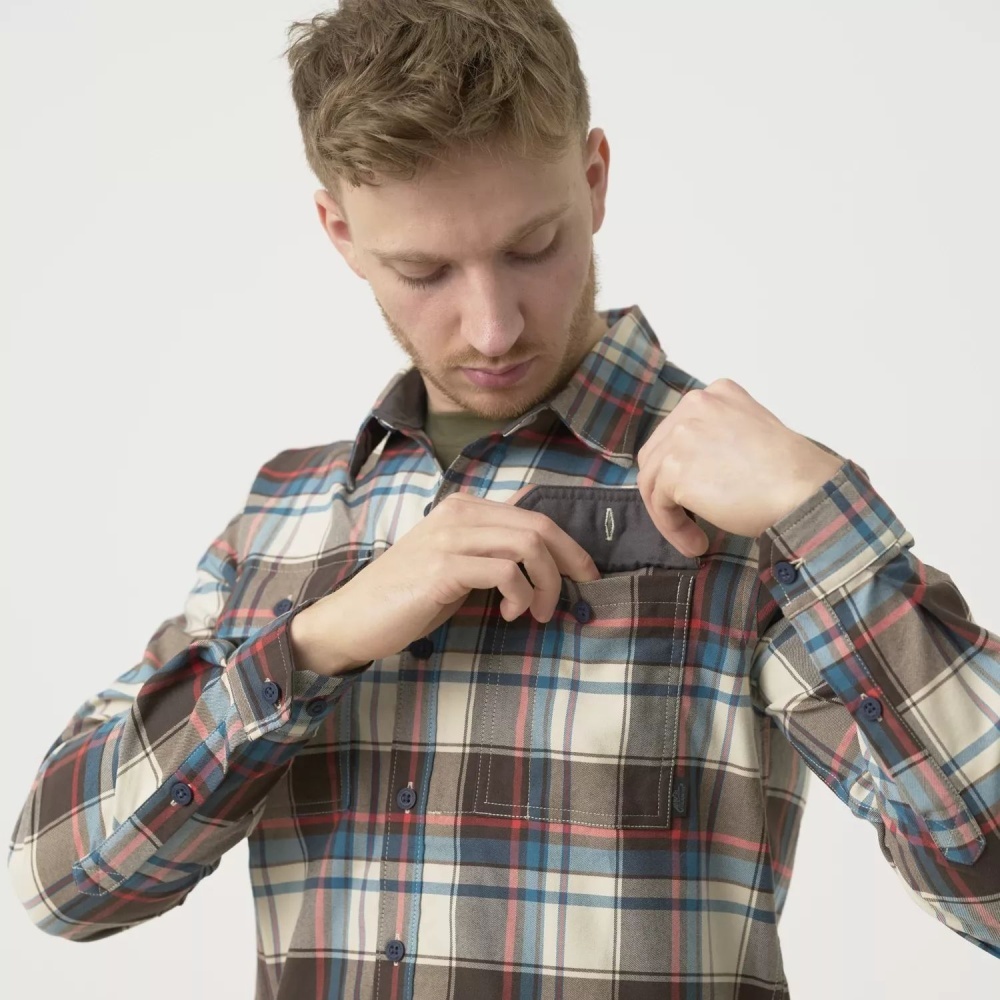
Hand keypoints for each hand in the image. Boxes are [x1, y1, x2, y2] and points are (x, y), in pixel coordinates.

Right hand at [290, 487, 600, 674]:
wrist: (354, 618)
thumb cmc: (408, 595)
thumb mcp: (455, 561)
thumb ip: (489, 544)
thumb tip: (536, 534)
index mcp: (464, 508)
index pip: (533, 514)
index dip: (570, 545)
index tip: (586, 575)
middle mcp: (458, 512)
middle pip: (538, 527)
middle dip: (570, 562)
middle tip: (578, 594)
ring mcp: (450, 537)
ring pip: (528, 545)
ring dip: (546, 584)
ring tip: (536, 613)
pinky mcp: (443, 567)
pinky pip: (505, 572)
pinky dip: (520, 595)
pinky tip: (509, 614)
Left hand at [635, 378, 843, 556]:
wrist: (804, 492)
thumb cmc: (789, 475)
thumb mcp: (750, 434)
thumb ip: (717, 438)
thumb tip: (690, 466)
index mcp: (716, 394)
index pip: (677, 431)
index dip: (679, 467)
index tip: (693, 494)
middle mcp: (695, 405)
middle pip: (656, 454)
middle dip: (665, 491)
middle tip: (686, 519)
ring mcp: (682, 435)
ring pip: (652, 481)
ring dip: (669, 514)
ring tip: (694, 538)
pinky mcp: (675, 468)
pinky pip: (659, 504)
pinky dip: (673, 528)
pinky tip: (697, 543)